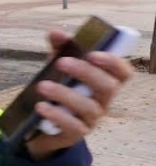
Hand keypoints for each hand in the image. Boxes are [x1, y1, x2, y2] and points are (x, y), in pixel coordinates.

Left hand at [25, 31, 132, 159]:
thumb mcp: (58, 68)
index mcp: (105, 82)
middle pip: (107, 87)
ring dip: (64, 94)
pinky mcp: (77, 134)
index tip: (93, 53)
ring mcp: (92, 119)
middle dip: (85, 73)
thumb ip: (59, 49)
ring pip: (87, 106)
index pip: (123, 73)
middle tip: (60, 62)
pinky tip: (41, 106)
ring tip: (41, 86)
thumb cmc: (60, 90)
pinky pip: (72, 126)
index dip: (113, 62)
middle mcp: (104, 101)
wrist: (43, 123)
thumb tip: (55, 32)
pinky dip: (56, 115)